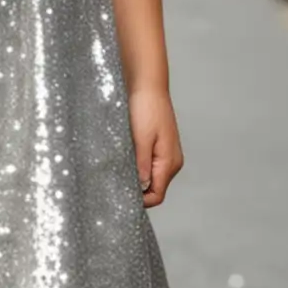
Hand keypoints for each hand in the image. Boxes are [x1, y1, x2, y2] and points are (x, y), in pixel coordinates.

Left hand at [128, 88, 183, 206]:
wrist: (148, 86)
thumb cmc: (146, 108)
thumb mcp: (141, 139)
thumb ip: (142, 165)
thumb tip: (141, 188)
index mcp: (169, 162)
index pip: (157, 195)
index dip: (141, 201)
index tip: (121, 196)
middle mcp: (172, 161)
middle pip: (155, 189)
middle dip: (137, 189)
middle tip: (115, 183)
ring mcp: (167, 154)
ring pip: (152, 177)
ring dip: (137, 177)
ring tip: (119, 169)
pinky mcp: (160, 147)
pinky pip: (150, 165)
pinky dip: (138, 167)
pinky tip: (126, 159)